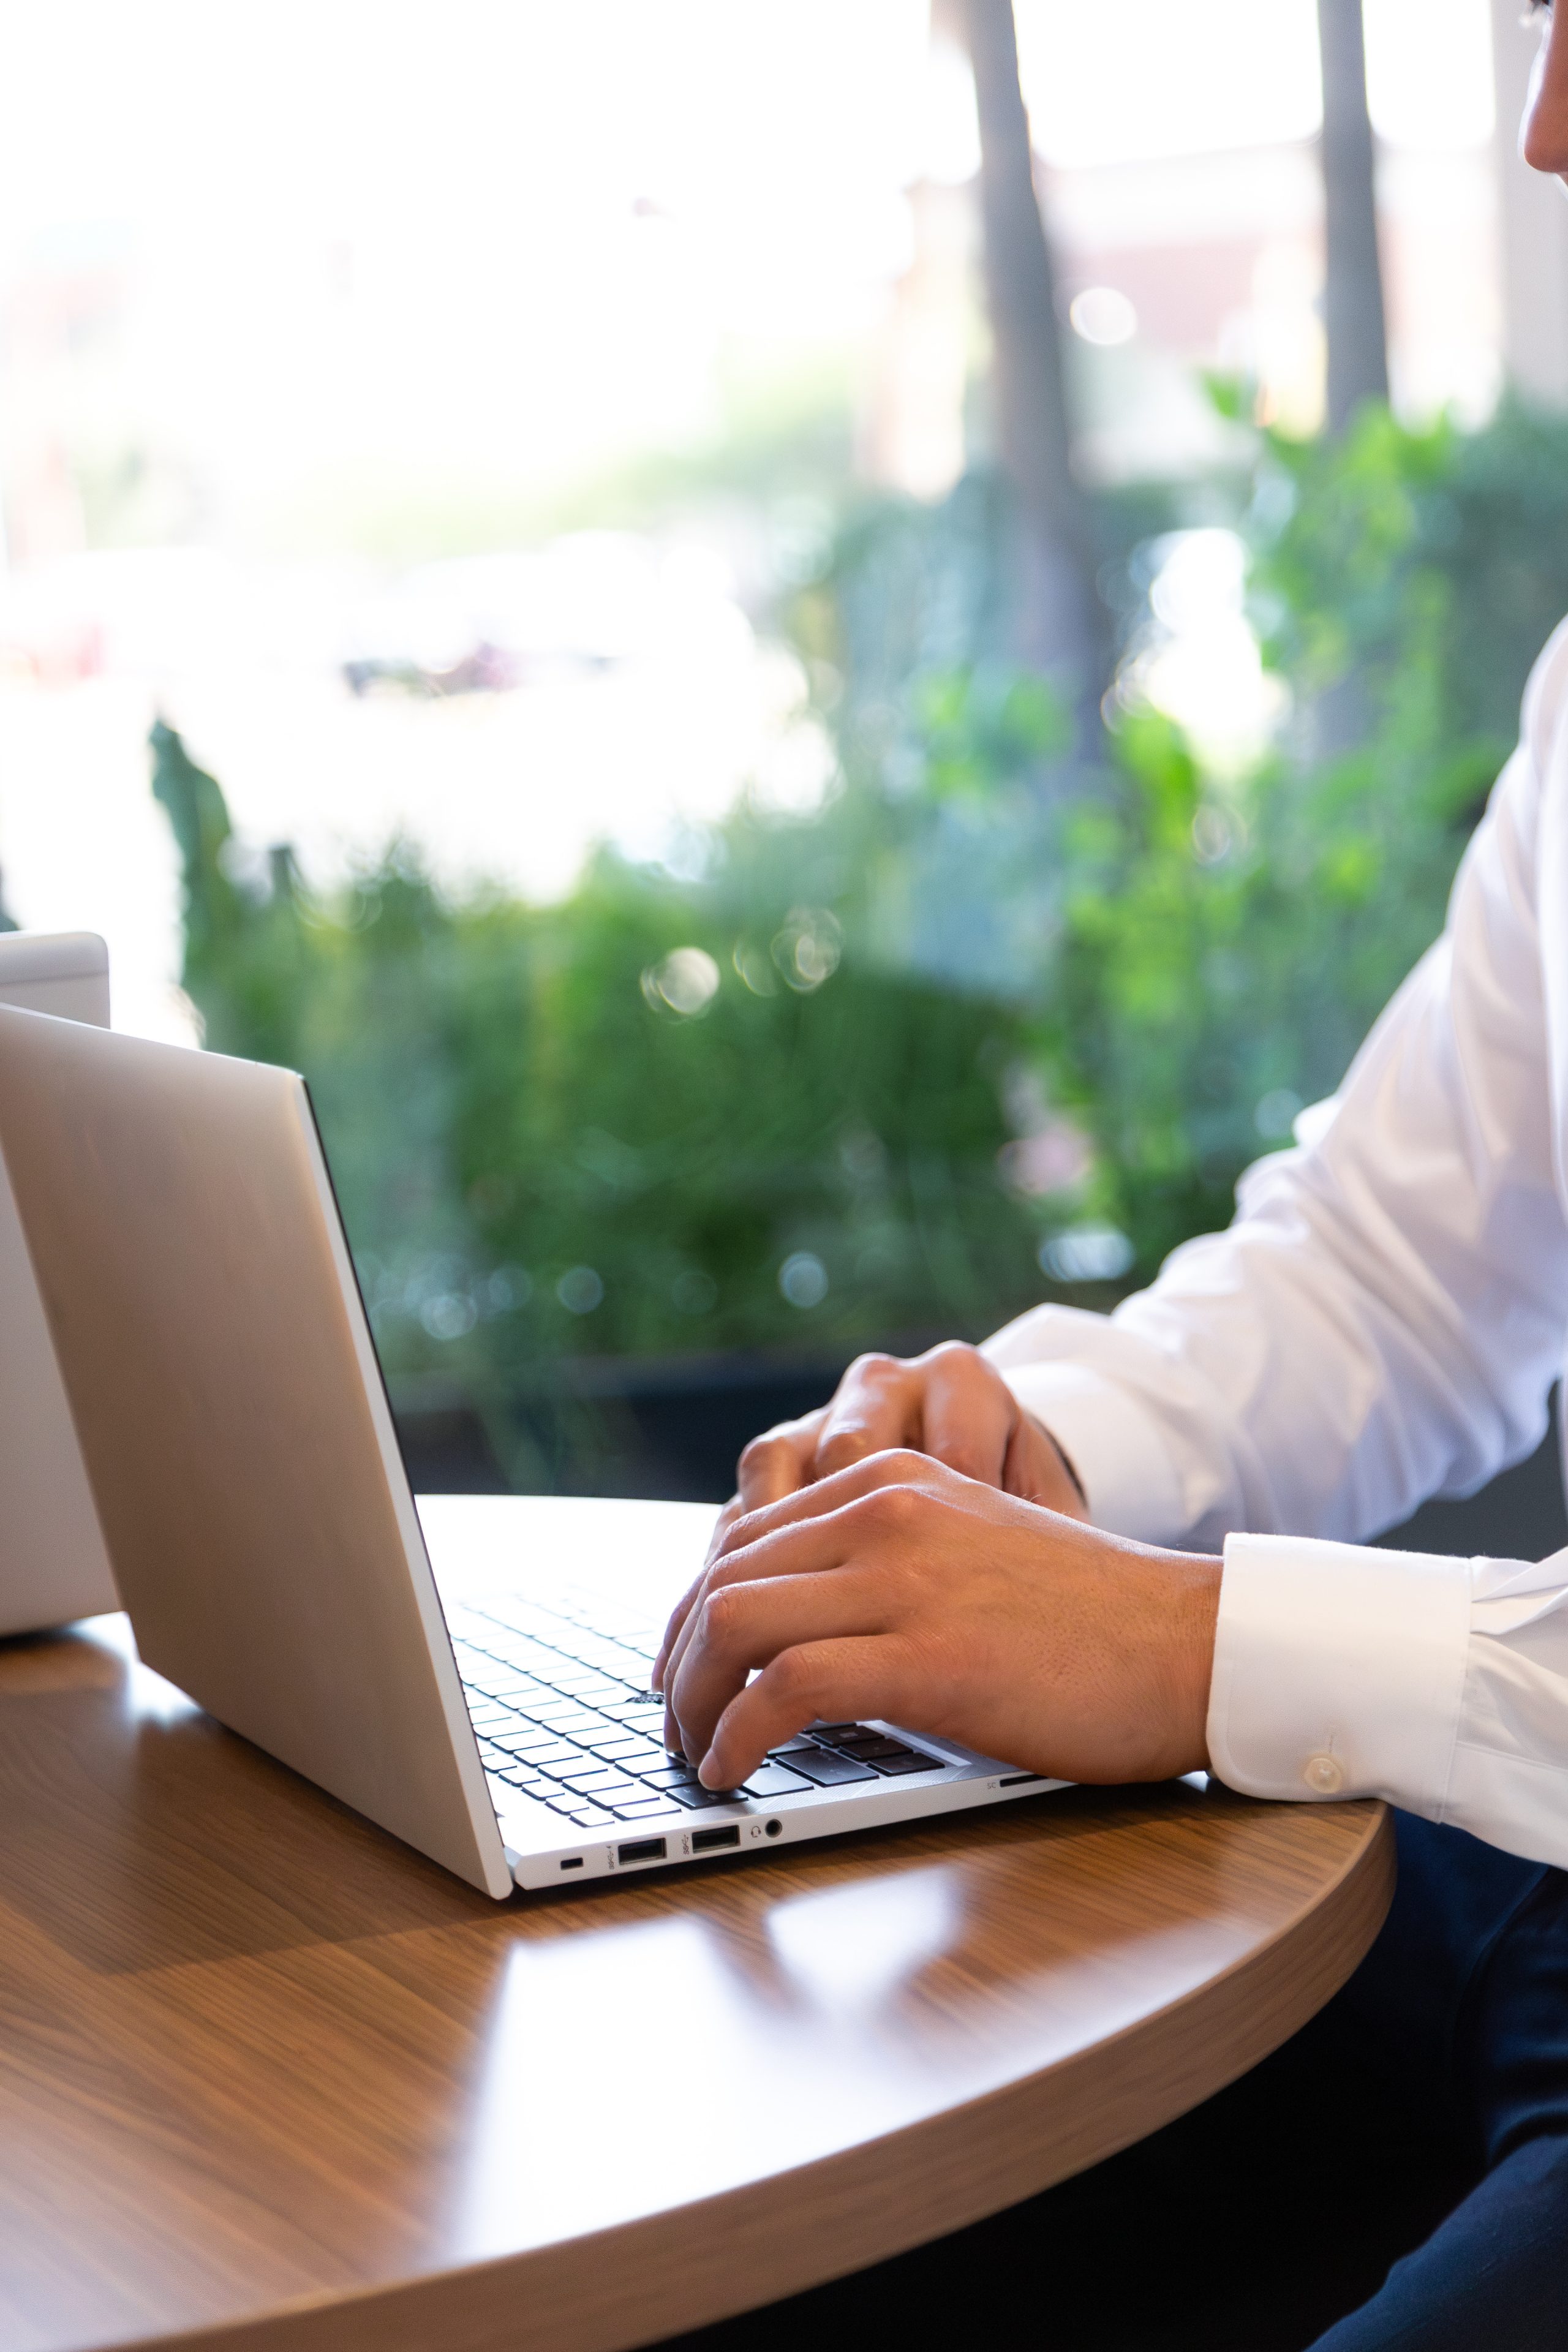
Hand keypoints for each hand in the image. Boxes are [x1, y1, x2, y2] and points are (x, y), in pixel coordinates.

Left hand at [656, 1450, 1219, 1794]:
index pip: (745, 1535)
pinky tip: (736, 1769)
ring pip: (736, 1620)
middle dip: (679, 1660)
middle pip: (724, 1576)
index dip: (691, 1612)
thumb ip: (890, 1564)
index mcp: (897, 1479)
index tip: (679, 1669)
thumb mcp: (972, 1552)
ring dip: (694, 1698)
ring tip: (697, 1752)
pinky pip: (787, 1684)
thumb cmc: (1092, 1623)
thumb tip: (798, 1634)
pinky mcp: (928, 1653)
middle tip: (673, 1722)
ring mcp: (906, 1577)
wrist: (1193, 1645)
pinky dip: (739, 1733)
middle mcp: (889, 1508)